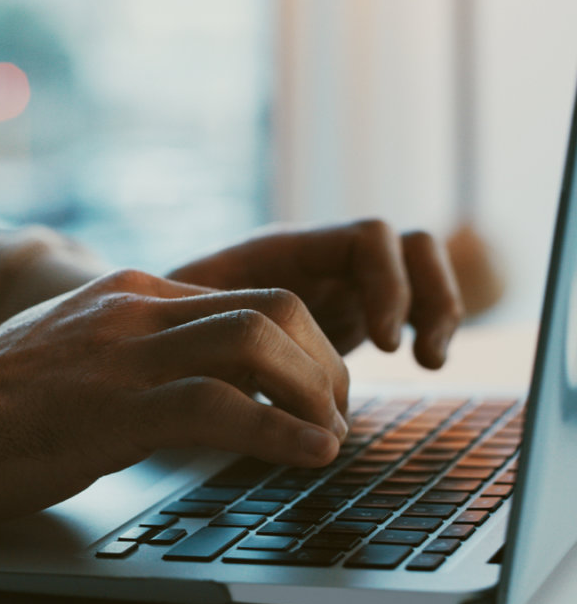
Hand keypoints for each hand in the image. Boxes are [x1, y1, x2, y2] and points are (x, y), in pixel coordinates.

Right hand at [0, 269, 348, 527]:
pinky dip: (278, 431)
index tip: (322, 388)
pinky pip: (217, 406)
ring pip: (254, 343)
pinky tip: (310, 454)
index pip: (253, 295)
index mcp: (137, 292)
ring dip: (313, 392)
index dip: (307, 343)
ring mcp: (124, 353)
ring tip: (331, 436)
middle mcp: (138, 309)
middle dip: (323, 363)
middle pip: (272, 307)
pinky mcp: (111, 408)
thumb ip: (149, 347)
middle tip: (336, 413)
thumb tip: (214, 377)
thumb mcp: (91, 351)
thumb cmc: (9, 400)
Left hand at [169, 219, 463, 368]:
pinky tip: (422, 362)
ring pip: (417, 271)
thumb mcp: (189, 323)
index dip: (387, 284)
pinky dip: (426, 325)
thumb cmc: (167, 325)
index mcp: (285, 250)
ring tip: (429, 362)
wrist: (165, 332)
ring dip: (437, 310)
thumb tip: (260, 364)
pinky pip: (408, 304)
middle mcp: (319, 259)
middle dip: (425, 296)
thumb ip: (225, 329)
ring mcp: (337, 283)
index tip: (385, 344)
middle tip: (416, 358)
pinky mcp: (347, 313)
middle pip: (406, 246)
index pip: (367, 238)